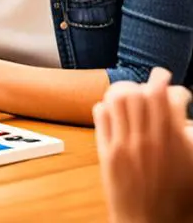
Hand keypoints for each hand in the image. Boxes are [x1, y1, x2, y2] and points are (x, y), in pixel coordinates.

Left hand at [94, 68, 192, 222]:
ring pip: (117, 99)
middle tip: (154, 88)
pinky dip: (108, 107)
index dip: (174, 87)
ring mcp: (123, 144)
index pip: (167, 95)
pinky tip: (117, 113)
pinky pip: (101, 115)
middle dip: (149, 85)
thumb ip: (190, 137)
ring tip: (134, 97)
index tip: (177, 92)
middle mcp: (146, 139)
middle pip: (141, 92)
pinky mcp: (106, 152)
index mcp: (172, 141)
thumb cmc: (178, 200)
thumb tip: (185, 119)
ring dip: (126, 92)